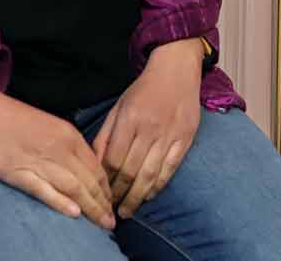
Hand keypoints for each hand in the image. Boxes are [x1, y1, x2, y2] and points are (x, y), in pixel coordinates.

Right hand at [0, 83, 115, 229]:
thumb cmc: (14, 119)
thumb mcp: (50, 126)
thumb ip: (68, 145)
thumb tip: (84, 169)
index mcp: (68, 134)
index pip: (96, 166)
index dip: (107, 188)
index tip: (111, 203)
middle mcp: (59, 147)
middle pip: (89, 180)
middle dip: (103, 203)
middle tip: (111, 222)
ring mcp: (39, 160)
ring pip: (73, 187)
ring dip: (91, 207)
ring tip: (101, 224)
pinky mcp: (18, 172)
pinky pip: (44, 190)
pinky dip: (60, 202)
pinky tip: (74, 214)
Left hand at [93, 40, 203, 217]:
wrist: (177, 70)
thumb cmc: (144, 89)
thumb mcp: (118, 107)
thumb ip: (106, 135)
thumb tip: (95, 164)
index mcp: (129, 120)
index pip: (114, 160)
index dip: (105, 181)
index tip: (99, 194)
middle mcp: (150, 129)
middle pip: (131, 171)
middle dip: (118, 195)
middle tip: (110, 211)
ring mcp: (169, 135)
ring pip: (150, 175)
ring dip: (137, 197)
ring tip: (126, 211)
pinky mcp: (185, 139)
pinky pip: (170, 169)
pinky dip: (158, 186)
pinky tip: (148, 197)